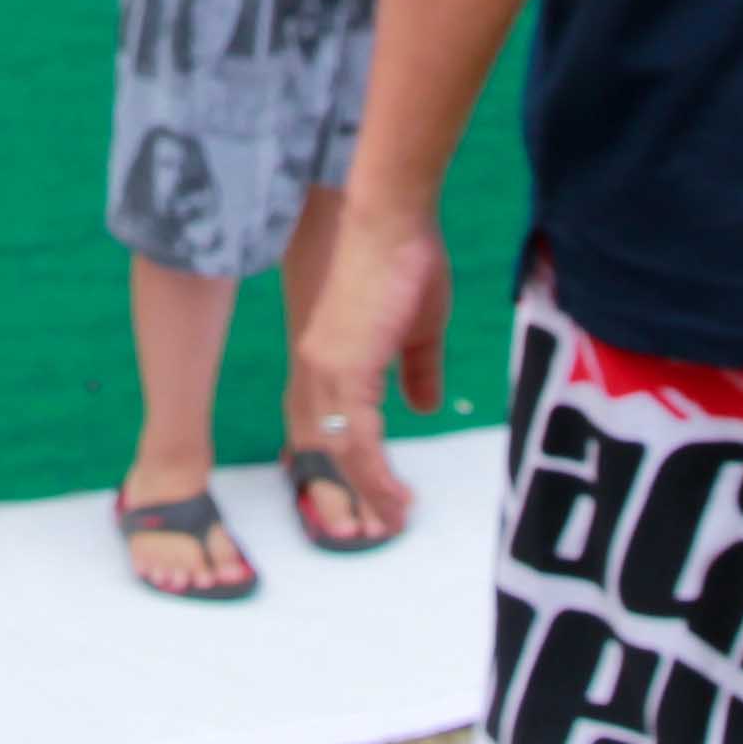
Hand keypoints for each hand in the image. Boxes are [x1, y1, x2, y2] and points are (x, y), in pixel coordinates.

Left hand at [286, 205, 447, 542]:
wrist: (394, 218)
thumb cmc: (408, 260)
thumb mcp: (419, 329)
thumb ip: (419, 370)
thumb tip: (426, 408)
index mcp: (329, 357)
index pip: (329, 424)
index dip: (348, 462)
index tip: (376, 494)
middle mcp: (317, 369)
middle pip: (327, 447)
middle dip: (354, 489)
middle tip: (383, 525)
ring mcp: (327, 371)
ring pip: (342, 451)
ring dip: (369, 490)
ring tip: (397, 520)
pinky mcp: (346, 370)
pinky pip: (357, 438)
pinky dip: (375, 474)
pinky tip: (395, 497)